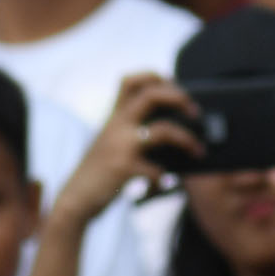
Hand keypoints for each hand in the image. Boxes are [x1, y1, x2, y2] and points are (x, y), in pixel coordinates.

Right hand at [57, 78, 190, 228]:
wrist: (76, 198)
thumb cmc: (99, 172)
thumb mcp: (110, 144)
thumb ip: (131, 132)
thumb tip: (173, 130)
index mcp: (114, 117)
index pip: (130, 81)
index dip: (155, 77)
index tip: (175, 86)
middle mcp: (117, 125)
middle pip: (151, 95)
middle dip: (179, 98)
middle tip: (196, 111)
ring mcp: (120, 146)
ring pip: (163, 130)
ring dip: (186, 140)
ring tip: (198, 151)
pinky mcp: (124, 168)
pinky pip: (157, 169)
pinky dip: (166, 177)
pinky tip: (167, 183)